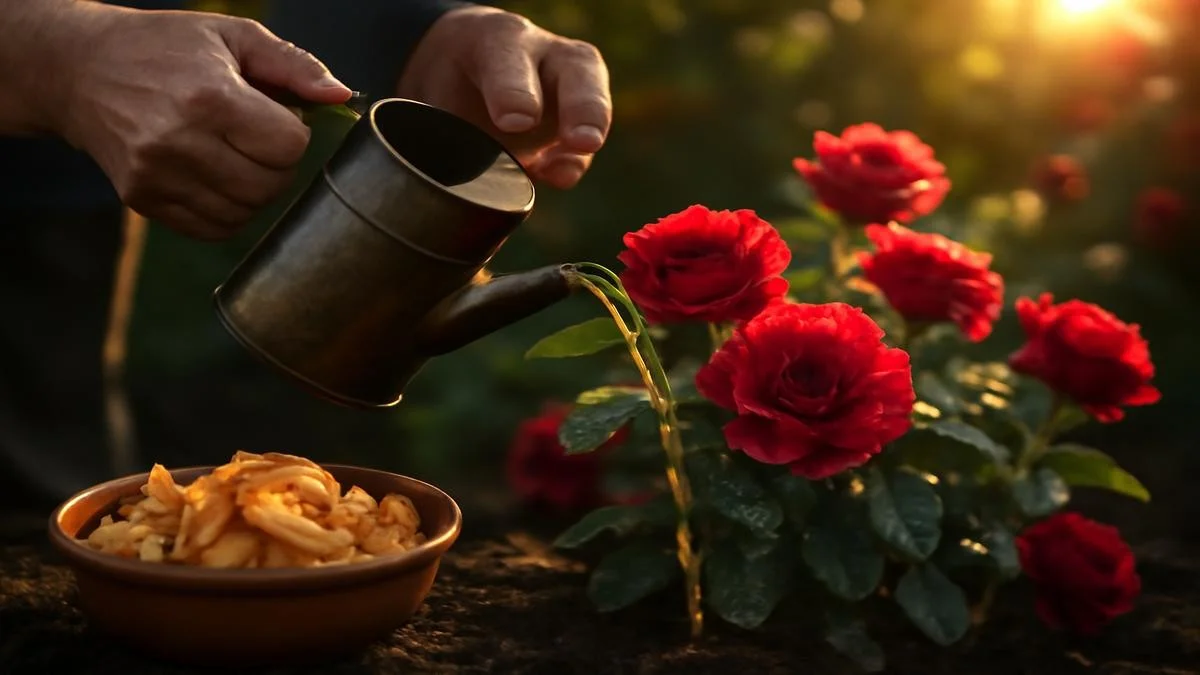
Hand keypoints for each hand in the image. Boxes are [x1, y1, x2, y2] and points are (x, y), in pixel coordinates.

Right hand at [54, 5, 351, 239]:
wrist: (81, 69)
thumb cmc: (165, 48)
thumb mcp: (232, 36)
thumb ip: (293, 64)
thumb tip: (342, 96)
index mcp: (209, 97)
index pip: (288, 146)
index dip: (292, 133)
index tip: (274, 116)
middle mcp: (179, 141)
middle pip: (269, 185)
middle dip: (276, 165)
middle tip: (256, 139)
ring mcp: (156, 175)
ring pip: (244, 213)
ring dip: (253, 191)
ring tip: (233, 156)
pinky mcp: (142, 199)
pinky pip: (212, 229)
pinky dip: (226, 211)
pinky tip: (214, 178)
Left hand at [397, 7, 611, 189]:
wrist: (462, 81)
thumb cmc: (444, 84)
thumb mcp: (427, 93)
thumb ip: (429, 124)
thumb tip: (418, 170)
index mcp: (496, 40)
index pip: (509, 60)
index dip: (512, 91)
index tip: (513, 122)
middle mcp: (542, 56)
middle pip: (576, 69)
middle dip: (581, 104)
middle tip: (581, 140)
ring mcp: (566, 89)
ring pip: (591, 99)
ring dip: (590, 132)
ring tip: (581, 155)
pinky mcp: (573, 126)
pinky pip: (581, 146)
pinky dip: (573, 162)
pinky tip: (559, 175)